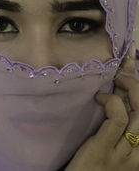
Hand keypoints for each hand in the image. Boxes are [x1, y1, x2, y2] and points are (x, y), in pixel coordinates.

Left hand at [65, 41, 138, 170]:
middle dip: (136, 85)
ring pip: (137, 113)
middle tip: (122, 72)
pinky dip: (112, 103)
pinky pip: (117, 120)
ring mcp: (124, 153)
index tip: (130, 67)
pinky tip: (100, 97)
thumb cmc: (93, 163)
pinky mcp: (105, 150)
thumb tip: (117, 94)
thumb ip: (117, 121)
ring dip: (127, 89)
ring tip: (115, 79)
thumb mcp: (112, 142)